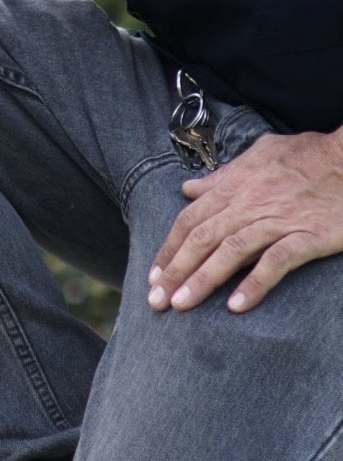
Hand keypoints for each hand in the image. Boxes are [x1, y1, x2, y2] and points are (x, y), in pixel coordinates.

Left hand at [148, 127, 342, 312]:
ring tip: (182, 305)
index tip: (153, 274)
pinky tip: (236, 306)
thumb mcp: (258, 154)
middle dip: (176, 270)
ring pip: (231, 251)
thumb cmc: (307, 155)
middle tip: (155, 300)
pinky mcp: (308, 235)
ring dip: (203, 279)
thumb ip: (222, 176)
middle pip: (203, 238)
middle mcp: (250, 202)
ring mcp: (278, 219)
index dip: (169, 248)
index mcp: (236, 185)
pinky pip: (276, 261)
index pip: (191, 220)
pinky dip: (255, 283)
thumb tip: (189, 189)